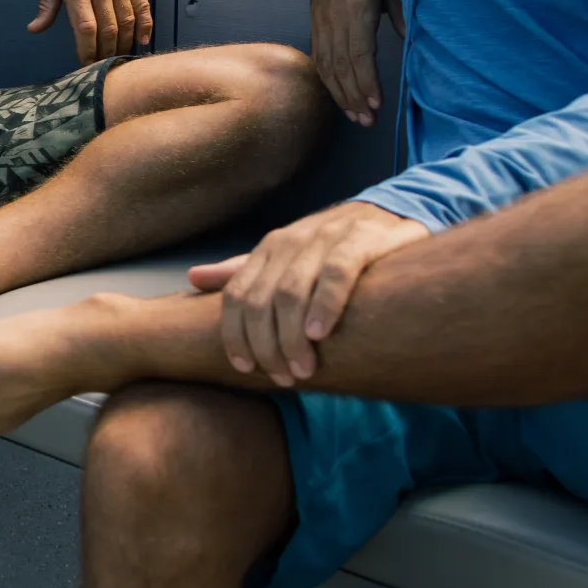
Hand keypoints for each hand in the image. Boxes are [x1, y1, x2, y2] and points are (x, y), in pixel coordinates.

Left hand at [28, 0, 151, 61]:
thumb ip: (46, 6)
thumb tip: (34, 29)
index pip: (85, 27)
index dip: (87, 50)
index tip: (86, 64)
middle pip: (109, 28)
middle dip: (106, 52)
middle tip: (103, 66)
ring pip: (128, 19)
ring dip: (125, 43)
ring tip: (120, 57)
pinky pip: (142, 4)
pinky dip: (145, 25)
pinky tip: (142, 40)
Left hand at [187, 201, 428, 385]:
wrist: (393, 212)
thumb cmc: (334, 244)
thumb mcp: (286, 256)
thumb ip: (243, 269)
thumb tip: (193, 278)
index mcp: (269, 249)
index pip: (236, 296)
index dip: (235, 334)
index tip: (243, 368)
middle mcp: (290, 243)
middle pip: (260, 300)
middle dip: (265, 344)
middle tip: (282, 376)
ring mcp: (324, 239)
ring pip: (291, 292)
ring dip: (292, 336)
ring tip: (302, 368)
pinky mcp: (360, 240)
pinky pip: (336, 274)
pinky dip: (324, 304)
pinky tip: (321, 334)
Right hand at [311, 0, 402, 124]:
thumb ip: (402, 9)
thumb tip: (413, 40)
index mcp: (354, 7)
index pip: (358, 52)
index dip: (367, 80)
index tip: (377, 102)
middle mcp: (334, 18)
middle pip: (341, 65)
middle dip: (354, 96)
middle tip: (368, 122)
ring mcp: (322, 22)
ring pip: (327, 65)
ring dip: (341, 93)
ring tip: (356, 117)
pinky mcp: (318, 23)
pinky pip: (320, 57)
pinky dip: (329, 80)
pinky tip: (339, 95)